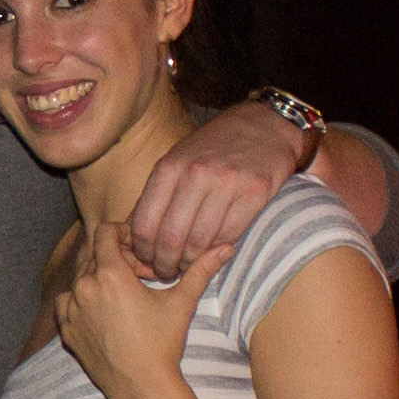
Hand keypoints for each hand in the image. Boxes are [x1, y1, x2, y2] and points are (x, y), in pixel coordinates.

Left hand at [53, 221, 231, 398]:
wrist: (141, 386)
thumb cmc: (162, 343)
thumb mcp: (182, 302)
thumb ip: (201, 270)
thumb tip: (227, 247)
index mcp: (109, 275)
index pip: (104, 233)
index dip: (122, 234)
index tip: (138, 247)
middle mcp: (83, 287)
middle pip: (92, 253)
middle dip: (114, 256)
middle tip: (138, 273)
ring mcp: (71, 309)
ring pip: (79, 276)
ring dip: (97, 276)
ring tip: (122, 291)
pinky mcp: (66, 328)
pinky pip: (67, 301)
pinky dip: (81, 298)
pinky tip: (103, 308)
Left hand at [124, 98, 306, 279]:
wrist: (264, 125)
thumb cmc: (213, 147)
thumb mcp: (177, 159)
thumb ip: (157, 193)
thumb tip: (133, 233)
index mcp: (169, 167)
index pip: (144, 223)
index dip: (142, 251)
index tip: (145, 262)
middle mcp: (196, 174)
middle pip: (170, 238)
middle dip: (164, 264)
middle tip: (166, 273)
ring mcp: (227, 183)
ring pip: (199, 242)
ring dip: (190, 263)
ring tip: (186, 268)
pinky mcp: (255, 192)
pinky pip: (229, 235)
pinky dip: (217, 251)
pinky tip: (211, 253)